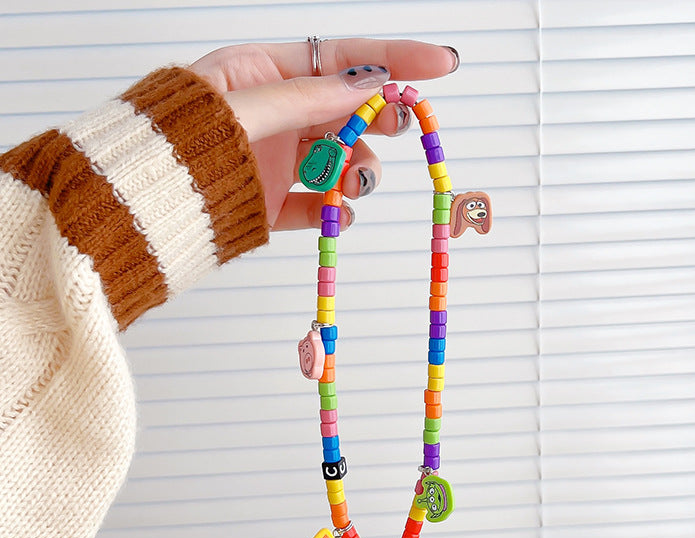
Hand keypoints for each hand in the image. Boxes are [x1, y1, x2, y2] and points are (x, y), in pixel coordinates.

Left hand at [191, 39, 457, 231]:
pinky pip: (319, 205)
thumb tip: (364, 83)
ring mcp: (277, 161)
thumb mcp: (241, 108)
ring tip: (355, 183)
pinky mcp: (275, 204)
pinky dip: (335, 210)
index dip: (395, 59)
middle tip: (397, 127)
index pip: (339, 59)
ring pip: (339, 159)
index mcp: (261, 73)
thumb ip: (304, 97)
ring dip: (358, 170)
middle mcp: (274, 115)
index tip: (443, 65)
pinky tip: (339, 213)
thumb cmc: (175, 145)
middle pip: (347, 110)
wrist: (141, 211)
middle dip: (378, 119)